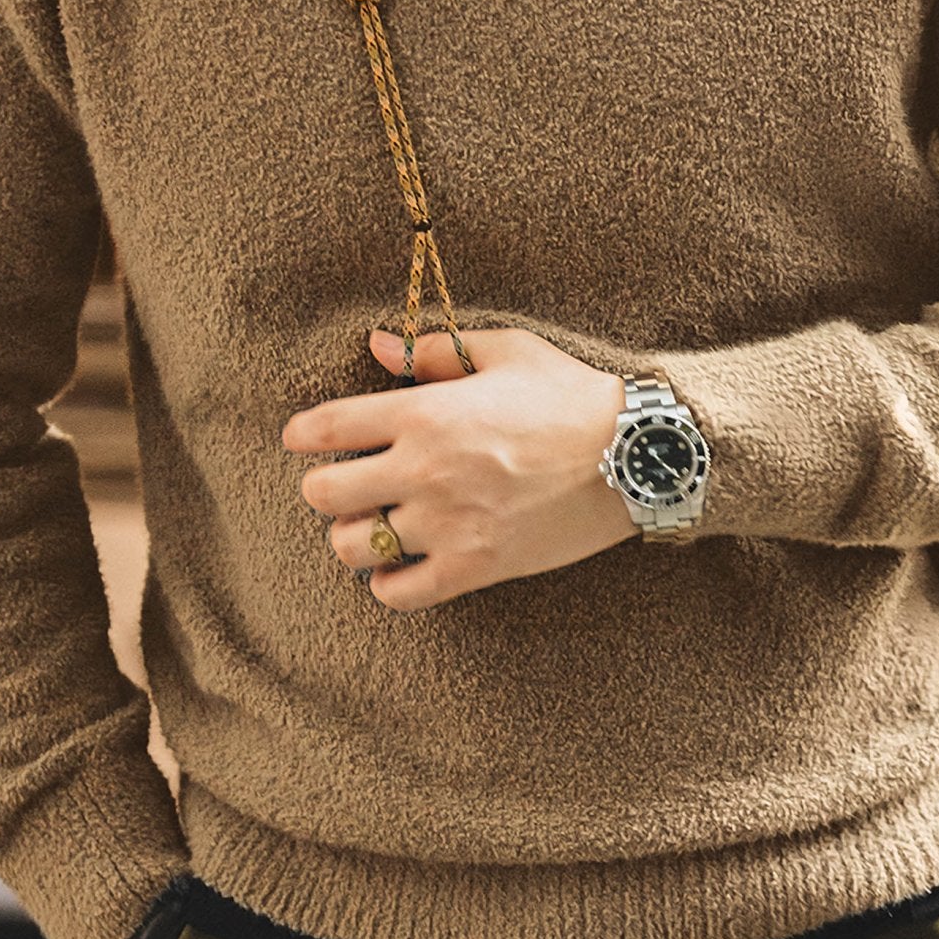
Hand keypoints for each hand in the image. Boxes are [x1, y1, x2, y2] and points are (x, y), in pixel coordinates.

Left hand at [282, 326, 635, 611]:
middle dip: (327, 487)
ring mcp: (448, 524)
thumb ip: (432, 352)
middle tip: (350, 483)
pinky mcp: (475, 566)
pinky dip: (388, 584)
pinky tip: (401, 566)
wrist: (635, 454)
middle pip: (324, 494)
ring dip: (355, 536)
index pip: (327, 428)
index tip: (303, 439)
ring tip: (377, 524)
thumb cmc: (571, 395)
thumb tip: (376, 345)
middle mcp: (425, 471)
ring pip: (353, 547)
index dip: (303, 434)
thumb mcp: (504, 352)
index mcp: (425, 413)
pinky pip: (399, 593)